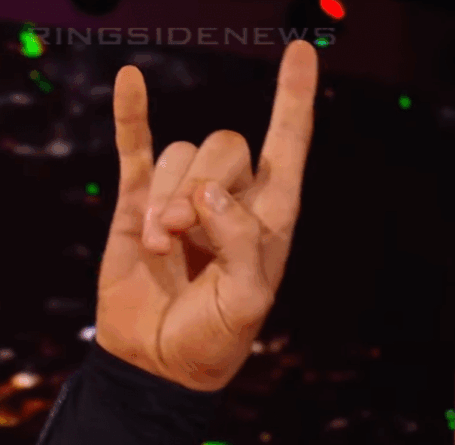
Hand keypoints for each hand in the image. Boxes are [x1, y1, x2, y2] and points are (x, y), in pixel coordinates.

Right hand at [95, 40, 317, 390]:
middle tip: (179, 237)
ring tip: (159, 246)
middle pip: (224, 147)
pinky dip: (132, 114)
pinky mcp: (137, 202)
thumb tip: (208, 194)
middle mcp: (231, 198)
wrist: (160, 362)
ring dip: (163, 199)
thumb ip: (239, 244)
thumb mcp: (246, 301)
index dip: (294, 99)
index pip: (287, 146)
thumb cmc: (216, 337)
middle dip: (198, 189)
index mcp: (270, 216)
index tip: (301, 51)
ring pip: (179, 154)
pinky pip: (136, 147)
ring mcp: (183, 196)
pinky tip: (132, 80)